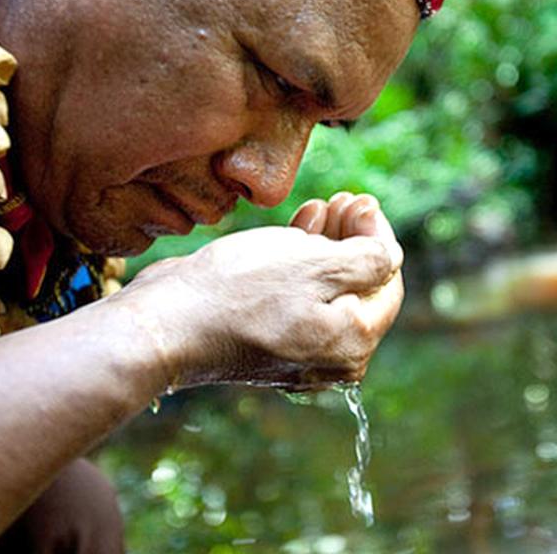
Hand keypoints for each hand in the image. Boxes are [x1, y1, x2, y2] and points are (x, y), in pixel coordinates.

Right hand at [117, 193, 402, 388]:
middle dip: (354, 238)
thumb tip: (389, 254)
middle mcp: (330, 356)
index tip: (363, 202)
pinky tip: (298, 229)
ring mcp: (296, 350)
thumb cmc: (242, 292)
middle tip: (345, 200)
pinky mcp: (265, 338)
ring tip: (321, 207)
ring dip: (327, 245)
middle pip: (357, 287)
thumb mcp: (319, 265)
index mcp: (353, 343)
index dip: (379, 237)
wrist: (167, 323)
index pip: (387, 283)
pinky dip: (300, 263)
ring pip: (326, 288)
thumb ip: (369, 260)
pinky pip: (297, 297)